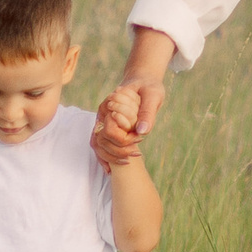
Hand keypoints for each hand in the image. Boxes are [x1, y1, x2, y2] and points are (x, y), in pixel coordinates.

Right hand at [93, 27, 176, 165]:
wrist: (143, 81)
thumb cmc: (148, 86)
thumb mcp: (153, 94)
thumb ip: (147, 111)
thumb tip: (142, 132)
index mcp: (109, 105)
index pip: (109, 130)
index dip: (124, 139)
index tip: (140, 139)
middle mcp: (102, 115)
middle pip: (100, 141)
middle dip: (118, 151)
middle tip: (138, 152)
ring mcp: (102, 122)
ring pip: (98, 146)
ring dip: (111, 157)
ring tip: (128, 162)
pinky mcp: (106, 128)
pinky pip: (100, 146)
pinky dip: (104, 158)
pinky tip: (110, 170)